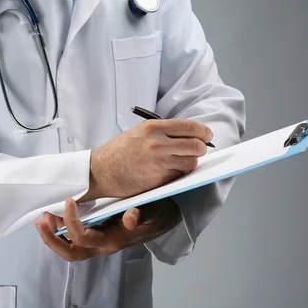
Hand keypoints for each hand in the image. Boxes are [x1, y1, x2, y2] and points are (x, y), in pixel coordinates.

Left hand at [35, 197, 181, 261]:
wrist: (165, 217)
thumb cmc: (157, 211)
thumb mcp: (152, 210)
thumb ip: (140, 214)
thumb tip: (129, 219)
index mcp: (114, 239)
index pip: (85, 238)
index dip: (72, 222)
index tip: (69, 201)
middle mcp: (103, 246)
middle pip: (72, 253)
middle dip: (52, 240)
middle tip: (42, 220)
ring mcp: (99, 243)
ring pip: (71, 250)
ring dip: (53, 237)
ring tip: (45, 218)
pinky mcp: (98, 237)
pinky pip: (75, 242)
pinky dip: (61, 232)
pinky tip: (56, 218)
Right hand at [83, 119, 212, 201]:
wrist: (101, 170)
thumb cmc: (119, 150)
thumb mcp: (140, 132)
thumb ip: (164, 131)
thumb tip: (190, 135)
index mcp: (153, 127)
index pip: (190, 127)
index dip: (203, 132)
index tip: (207, 136)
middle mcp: (158, 144)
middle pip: (196, 146)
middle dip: (201, 148)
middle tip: (198, 150)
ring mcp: (158, 163)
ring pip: (191, 162)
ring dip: (191, 162)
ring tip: (182, 161)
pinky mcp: (158, 180)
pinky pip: (179, 175)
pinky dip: (179, 173)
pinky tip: (170, 170)